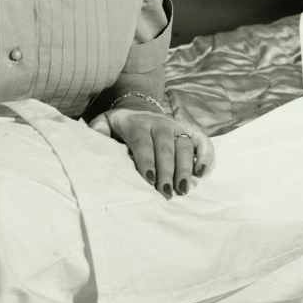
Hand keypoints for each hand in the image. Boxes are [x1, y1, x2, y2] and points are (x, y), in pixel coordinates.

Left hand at [88, 104, 214, 197]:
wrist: (138, 109)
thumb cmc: (119, 126)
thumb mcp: (104, 123)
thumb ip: (98, 130)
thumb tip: (95, 138)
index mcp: (137, 123)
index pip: (143, 142)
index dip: (146, 160)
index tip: (148, 180)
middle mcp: (160, 123)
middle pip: (166, 147)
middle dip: (167, 170)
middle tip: (166, 192)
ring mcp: (177, 127)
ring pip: (186, 147)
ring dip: (186, 169)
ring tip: (183, 190)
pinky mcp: (190, 132)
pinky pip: (203, 142)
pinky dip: (207, 157)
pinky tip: (202, 174)